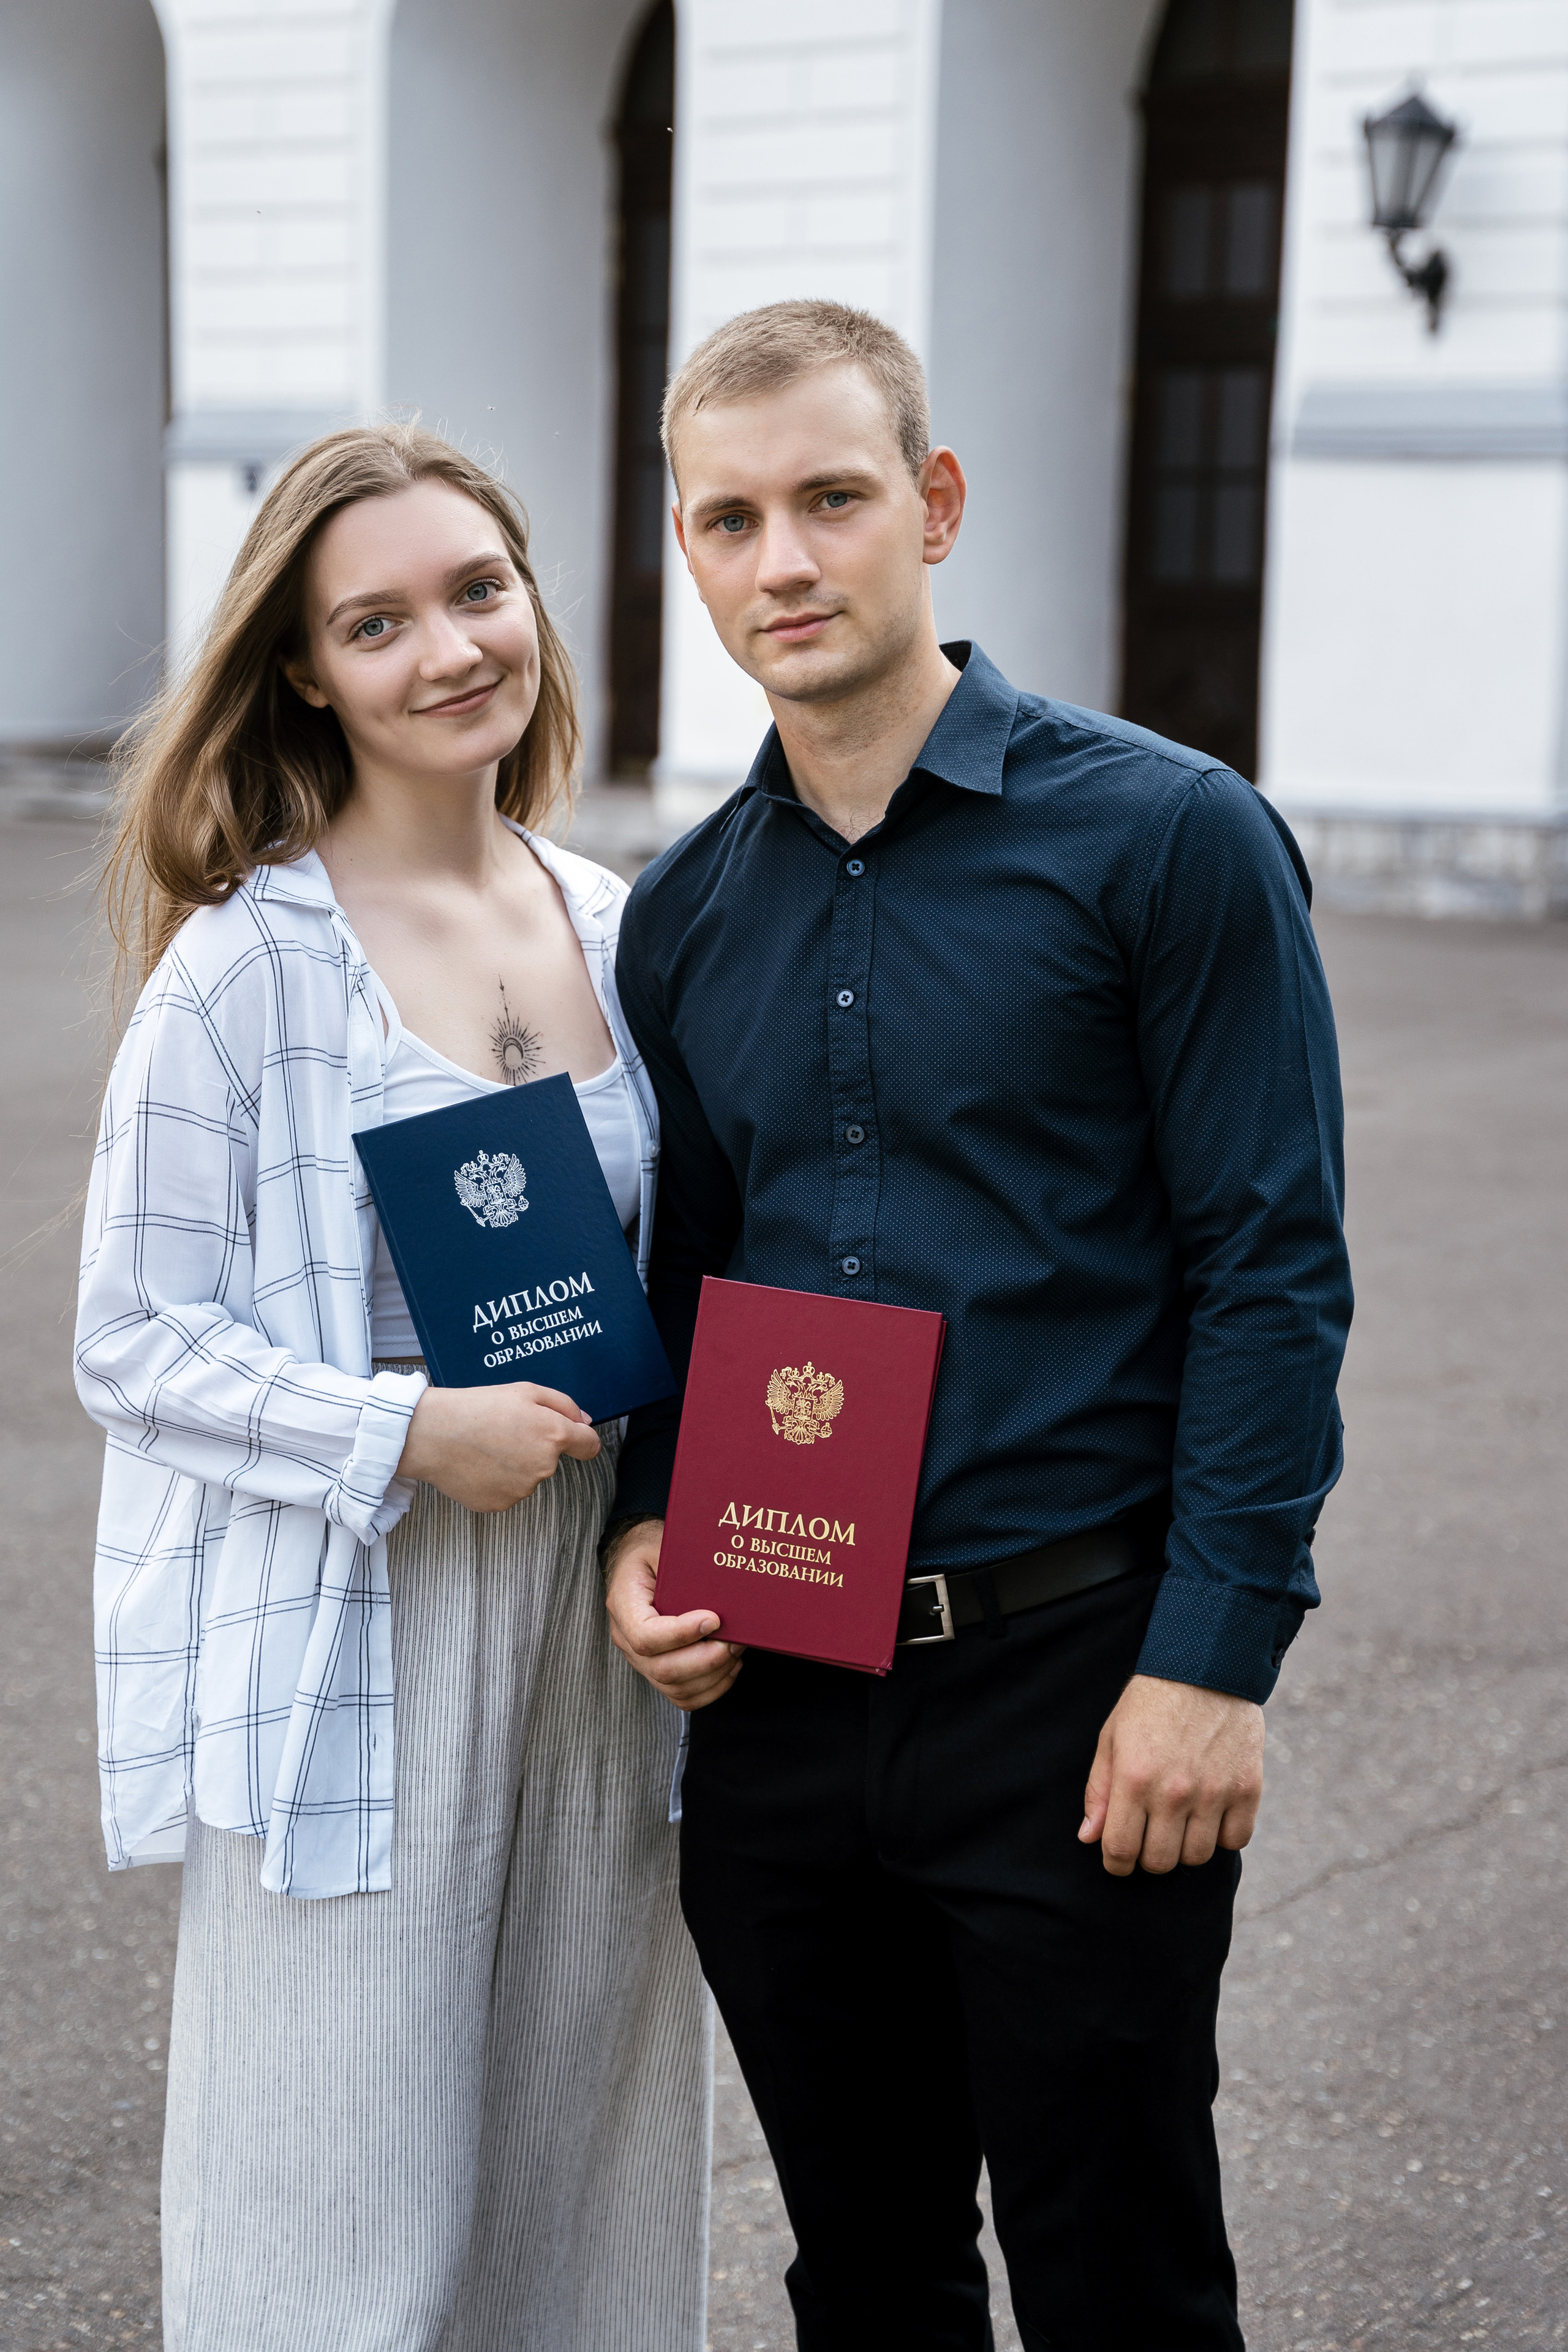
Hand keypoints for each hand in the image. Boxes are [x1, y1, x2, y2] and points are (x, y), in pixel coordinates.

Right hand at [396, 1382, 599, 1511]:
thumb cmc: (477, 1407)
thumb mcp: (525, 1390)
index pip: (589, 1445)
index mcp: (554, 1435)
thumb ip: (564, 1405)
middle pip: (552, 1459)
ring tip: (487, 1445)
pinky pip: (508, 1491)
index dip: (581, 1438)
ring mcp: (522, 1489)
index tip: (573, 1437)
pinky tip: (479, 1463)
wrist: (433, 1434)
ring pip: (528, 1476)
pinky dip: (497, 1479)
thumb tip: (585, 1422)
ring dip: (515, 1464)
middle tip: (505, 1429)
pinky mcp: (501, 1504)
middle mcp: (544, 1467)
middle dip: (536, 1446)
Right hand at [604, 1520, 744, 1711]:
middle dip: (707, 1660)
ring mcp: (640, 1660)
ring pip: (676, 1688)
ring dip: (714, 1675)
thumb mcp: (662, 1545)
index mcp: (623, 1604)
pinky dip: (712, 1688)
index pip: (645, 1636)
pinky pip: (683, 1696)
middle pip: (663, 1669)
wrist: (636, 1562)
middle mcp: (626, 1638)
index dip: (681, 1634)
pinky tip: (730, 1666)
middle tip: (735, 1640)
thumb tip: (722, 1584)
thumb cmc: (652, 1552)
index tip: (714, 1619)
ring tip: (737, 1649)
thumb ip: (683, 1564)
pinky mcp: (656, 1671)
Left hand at [1079, 1673, 1263, 1876]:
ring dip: (1185, 1847)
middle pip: (1160, 1862)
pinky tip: (1211, 1813)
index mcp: (1134, 1778)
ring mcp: (1214, 1792)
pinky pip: (1235, 1840)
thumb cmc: (1150, 1702)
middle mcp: (1174, 1791)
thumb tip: (1089, 1838)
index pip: (1120, 1850)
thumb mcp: (1112, 1737)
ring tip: (1181, 1821)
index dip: (1115, 1863)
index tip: (1118, 1858)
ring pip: (1197, 1857)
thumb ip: (1099, 1790)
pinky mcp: (1247, 1788)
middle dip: (1149, 1856)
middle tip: (1150, 1834)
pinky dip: (1222, 1836)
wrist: (1205, 1666)